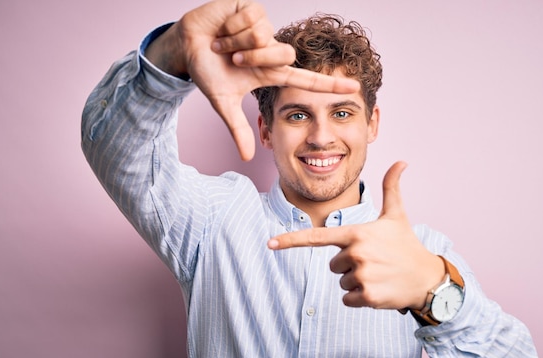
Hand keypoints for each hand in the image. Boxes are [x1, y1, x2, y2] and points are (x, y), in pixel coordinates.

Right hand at [145, 0, 358, 160]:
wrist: (187, 46)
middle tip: (234, 60)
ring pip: (265, 37)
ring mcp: (265, 28)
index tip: (354, 89)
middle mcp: (273, 49)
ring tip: (224, 44)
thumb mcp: (224, 102)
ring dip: (238, 44)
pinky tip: (224, 28)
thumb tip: (247, 157)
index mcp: (271, 72)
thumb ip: (238, 128)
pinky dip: (232, 28)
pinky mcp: (253, 8)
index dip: (330, 84)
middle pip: (284, 54)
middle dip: (254, 60)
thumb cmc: (208, 71)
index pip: (306, 79)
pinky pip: (251, 19)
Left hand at [268, 161, 444, 309]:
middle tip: (374, 262)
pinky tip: (379, 289)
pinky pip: (347, 299)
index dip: (290, 240)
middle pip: (332, 265)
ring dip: (356, 282)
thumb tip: (401, 161)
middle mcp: (355, 253)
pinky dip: (360, 299)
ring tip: (379, 275)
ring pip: (341, 283)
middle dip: (349, 266)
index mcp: (356, 233)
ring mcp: (361, 275)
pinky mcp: (367, 296)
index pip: (316, 237)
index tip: (269, 244)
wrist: (428, 277)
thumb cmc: (407, 245)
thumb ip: (391, 188)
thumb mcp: (397, 216)